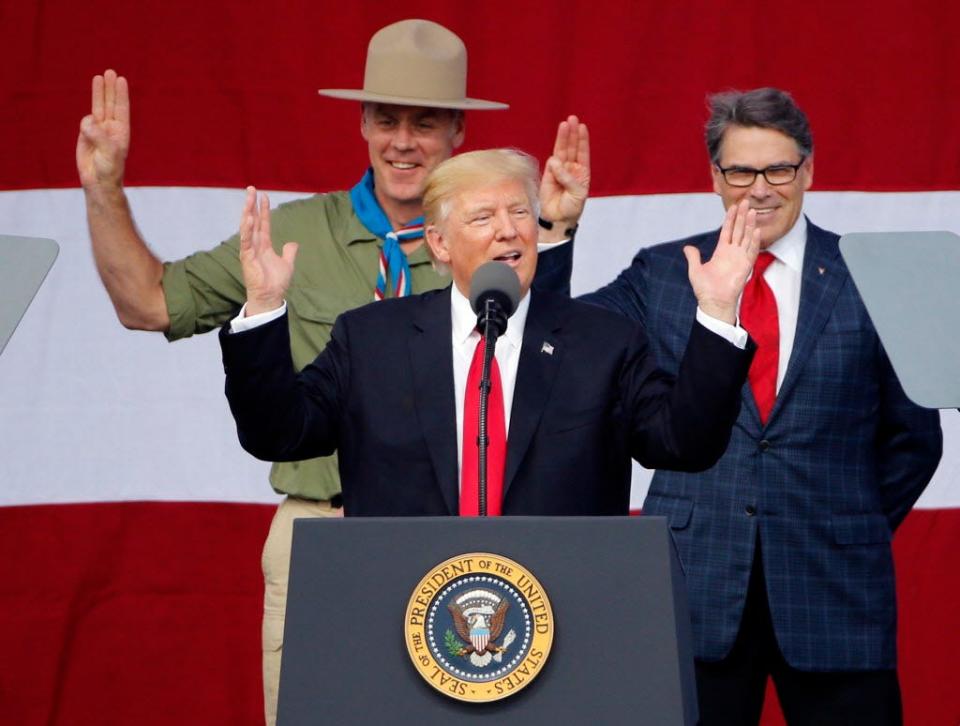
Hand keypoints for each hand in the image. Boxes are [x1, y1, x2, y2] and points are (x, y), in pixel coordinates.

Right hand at [77, 70, 130, 189]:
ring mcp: (98, 130)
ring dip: (98, 93)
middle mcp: (111, 128)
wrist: (98, 181)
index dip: (121, 94)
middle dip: (110, 88)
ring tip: (98, 77)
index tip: (121, 80)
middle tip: (110, 72)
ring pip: (98, 107)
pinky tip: (88, 129)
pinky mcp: (85, 134)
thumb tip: (88, 120)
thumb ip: (99, 135)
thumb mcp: (108, 152)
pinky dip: (86, 121)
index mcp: (121, 131)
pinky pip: (85, 122)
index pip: (121, 109)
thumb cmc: (109, 169)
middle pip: (110, 103)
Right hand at [239, 187, 298, 315]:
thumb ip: (289, 252)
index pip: (263, 223)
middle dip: (252, 205)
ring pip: (248, 227)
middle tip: (251, 188)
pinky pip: (246, 240)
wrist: (270, 296)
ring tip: (249, 198)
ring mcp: (250, 250)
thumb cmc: (275, 282)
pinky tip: (249, 218)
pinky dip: (247, 230)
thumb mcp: (287, 264)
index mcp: (264, 245)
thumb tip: (293, 243)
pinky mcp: (247, 257)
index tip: (264, 196)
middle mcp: (255, 245)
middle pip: (253, 220)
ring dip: (248, 212)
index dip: (263, 210)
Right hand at [538, 115, 589, 228]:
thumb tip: (555, 162)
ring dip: (562, 138)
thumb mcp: (577, 193)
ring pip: (560, 151)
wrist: (558, 220)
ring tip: (564, 125)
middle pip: (571, 147)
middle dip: (571, 133)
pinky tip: (556, 162)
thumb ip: (568, 177)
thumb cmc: (572, 208)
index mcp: (582, 172)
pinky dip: (554, 161)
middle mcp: (571, 168)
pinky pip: (551, 164)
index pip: (582, 151)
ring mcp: (559, 171)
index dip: (582, 139)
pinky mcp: (548, 175)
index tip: (582, 126)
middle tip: (572, 119)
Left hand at [684, 199, 759, 324]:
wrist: (714, 303)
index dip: (730, 219)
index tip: (734, 206)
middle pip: (739, 230)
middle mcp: (732, 253)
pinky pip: (751, 251)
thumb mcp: (695, 270)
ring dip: (749, 225)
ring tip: (752, 211)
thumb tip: (687, 247)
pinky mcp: (745, 266)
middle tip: (746, 202)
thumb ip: (693, 257)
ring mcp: (740, 258)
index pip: (727, 231)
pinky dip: (754, 241)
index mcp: (721, 252)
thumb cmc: (705, 290)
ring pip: (746, 237)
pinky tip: (756, 230)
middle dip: (742, 216)